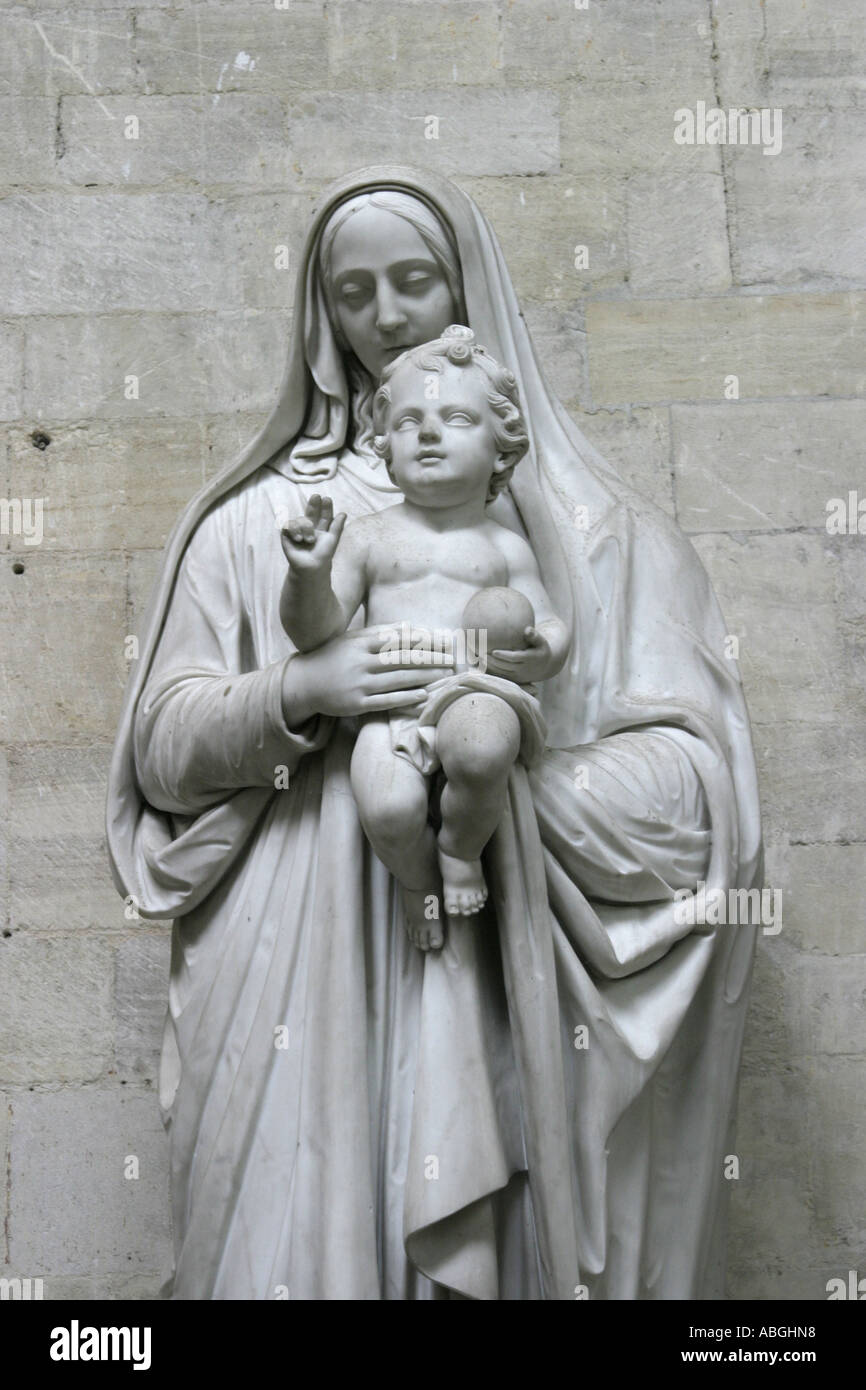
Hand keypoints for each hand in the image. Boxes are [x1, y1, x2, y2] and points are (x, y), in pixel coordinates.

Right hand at [280, 494, 345, 573]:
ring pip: (300, 519)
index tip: (327, 499)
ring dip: (305, 528)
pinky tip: (299, 539)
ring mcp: (298, 531)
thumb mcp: (332, 540)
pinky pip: (288, 525)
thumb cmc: (323, 555)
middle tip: (316, 496)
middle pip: (311, 512)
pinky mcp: (287, 535)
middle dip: (313, 504)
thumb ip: (337, 527)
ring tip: (309, 540)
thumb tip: (344, 513)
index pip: (324, 515)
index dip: (326, 507)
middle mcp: (310, 528)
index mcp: (321, 528)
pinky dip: (293, 529)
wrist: (311, 567)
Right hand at [284, 624, 455, 722]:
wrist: (303, 683)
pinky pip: (386, 701)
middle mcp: (360, 662)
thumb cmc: (332, 658)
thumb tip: (409, 626)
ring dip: (424, 676)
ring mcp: (359, 684)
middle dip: (430, 657)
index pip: (397, 639)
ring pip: (397, 679)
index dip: (422, 639)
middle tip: (452, 657)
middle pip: (402, 658)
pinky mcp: (357, 703)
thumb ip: (379, 633)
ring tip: (444, 674)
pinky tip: (423, 695)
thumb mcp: (351, 640)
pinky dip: (406, 698)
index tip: (442, 639)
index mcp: (360, 643)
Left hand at [486, 626, 553, 683]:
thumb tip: (527, 629)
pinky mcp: (514, 680)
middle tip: (480, 654)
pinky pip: (501, 676)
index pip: (515, 658)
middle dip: (492, 661)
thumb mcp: (541, 641)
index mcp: (530, 659)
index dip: (504, 655)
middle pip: (505, 666)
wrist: (545, 667)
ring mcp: (519, 676)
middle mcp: (524, 669)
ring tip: (477, 658)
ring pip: (501, 672)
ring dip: (489, 666)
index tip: (493, 651)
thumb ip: (534, 635)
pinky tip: (481, 664)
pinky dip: (491, 671)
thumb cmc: (540, 649)